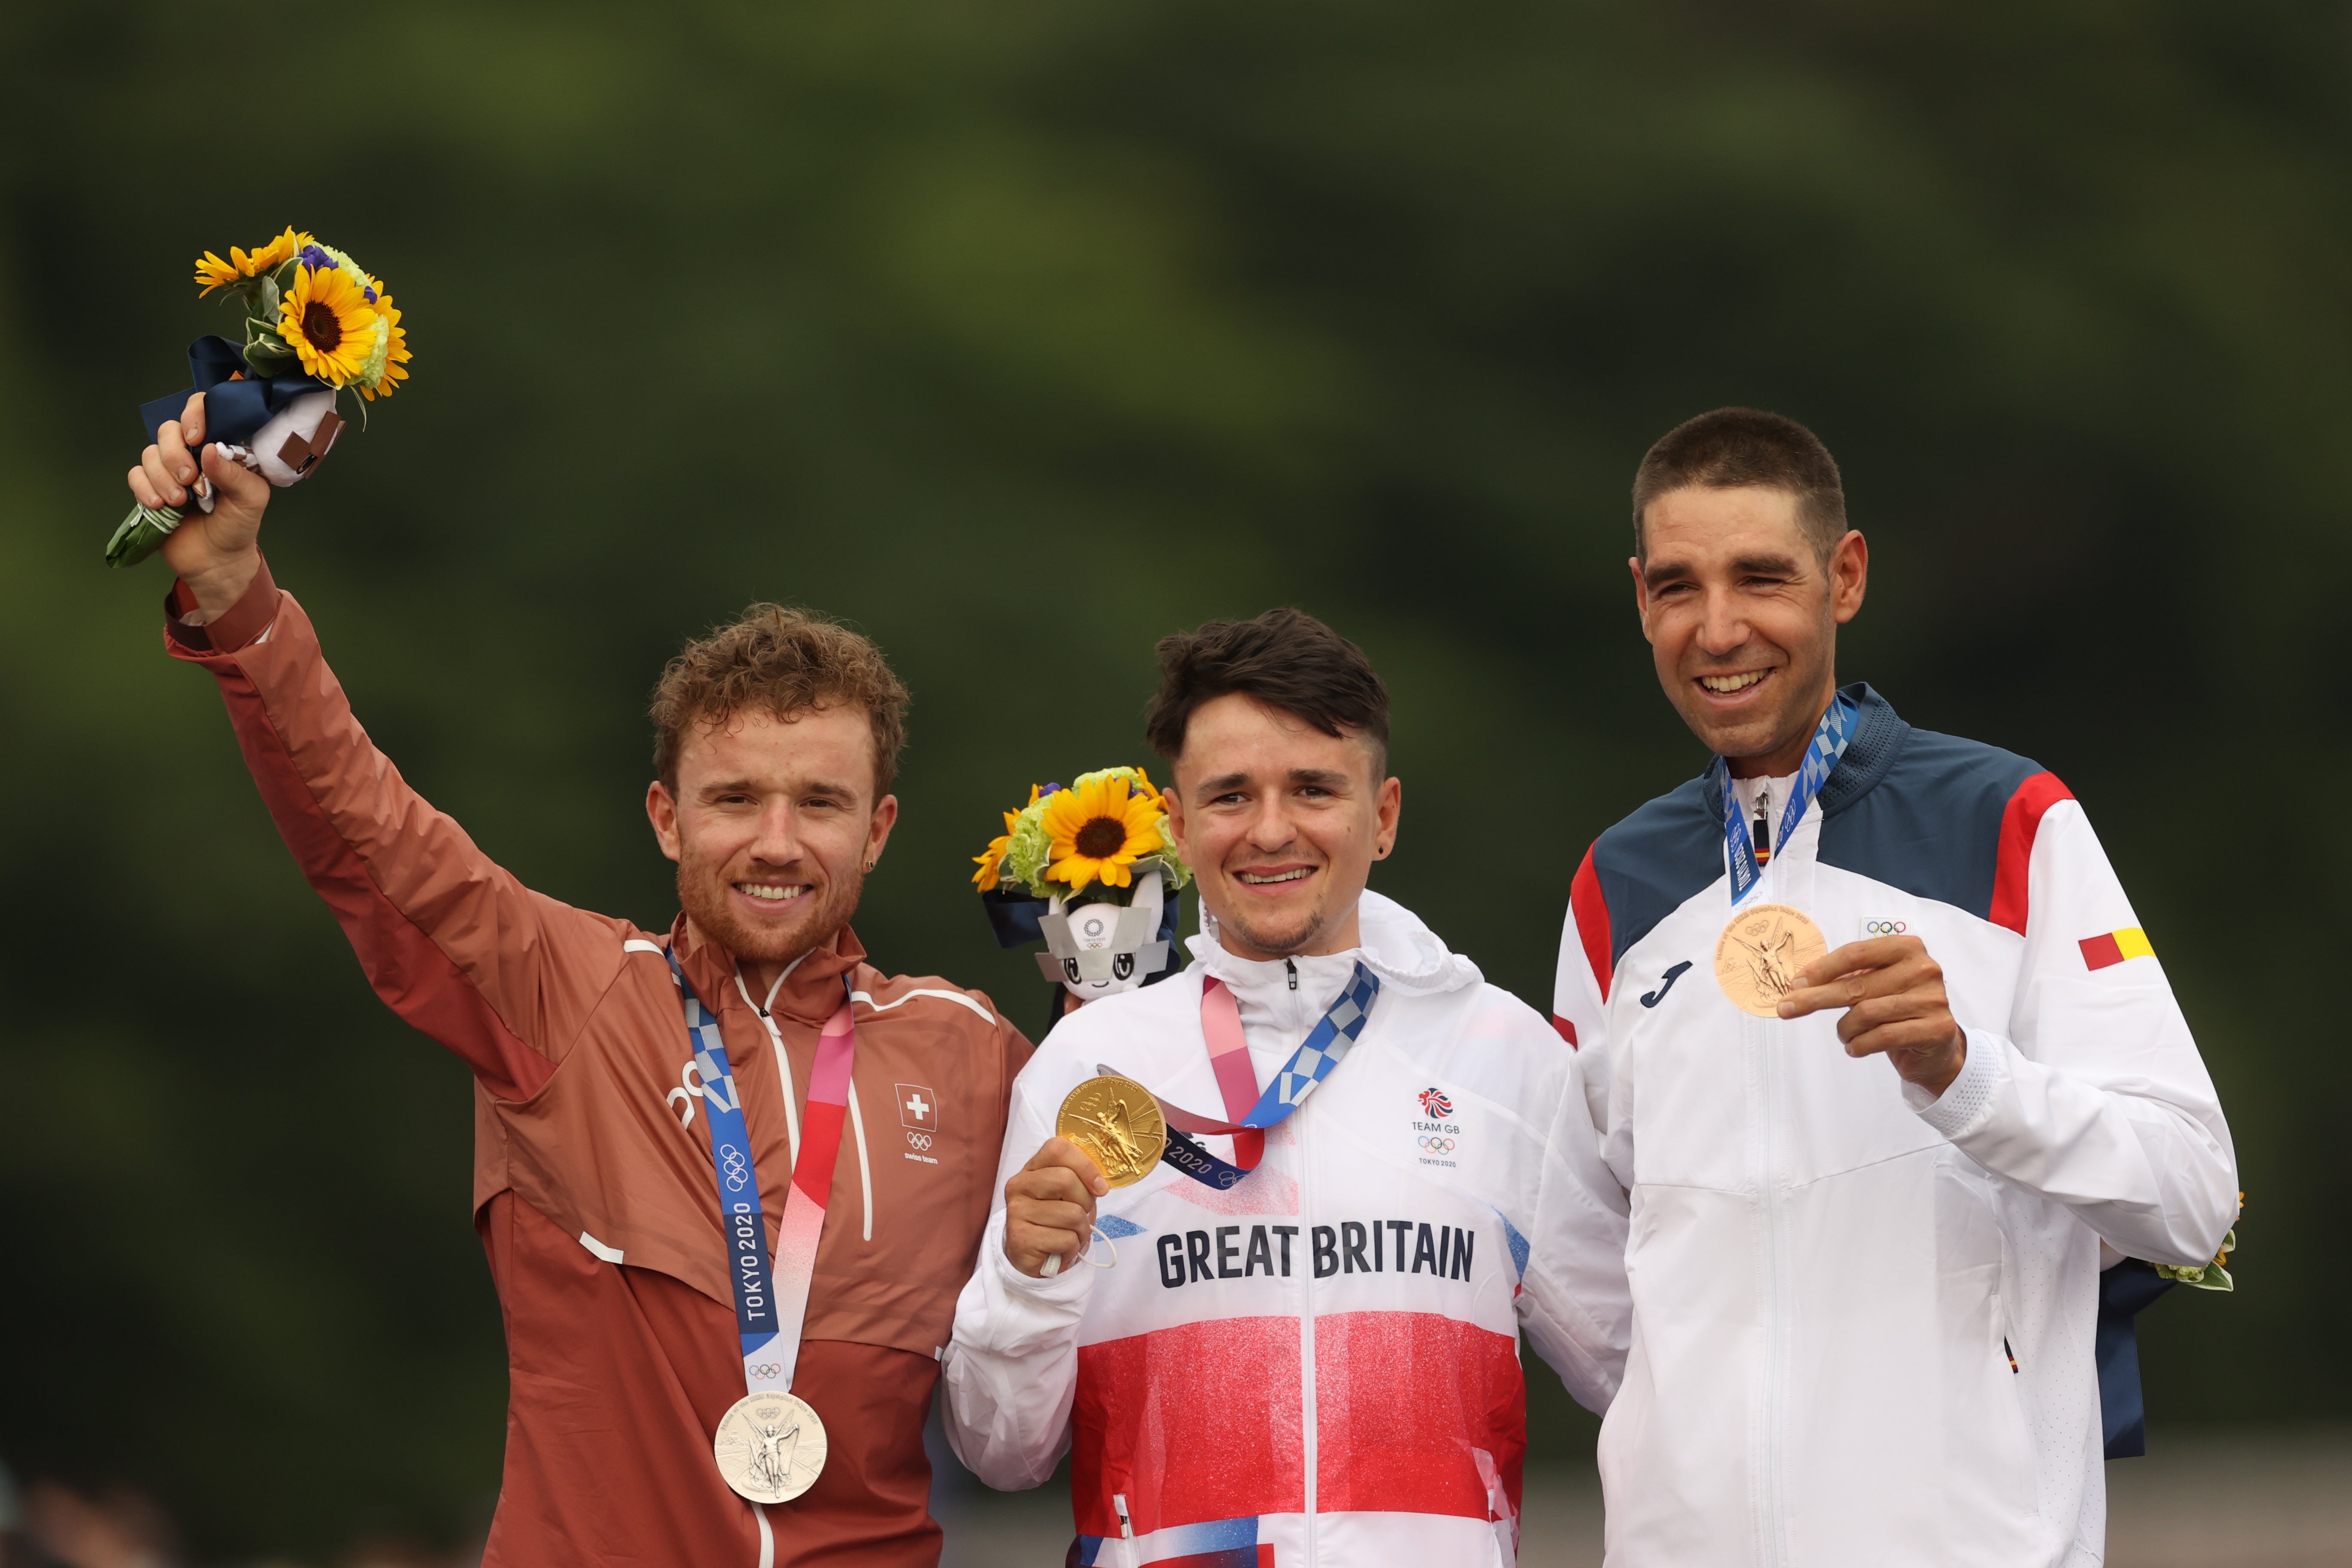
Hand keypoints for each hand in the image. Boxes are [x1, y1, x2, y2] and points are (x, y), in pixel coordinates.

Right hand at [126, 392, 271, 618]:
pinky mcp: (150, 488)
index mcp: (219, 449)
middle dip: (175, 454)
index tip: (196, 437)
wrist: (216, 562)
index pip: (203, 411)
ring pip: (150, 452)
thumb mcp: (251, 501)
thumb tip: (208, 450)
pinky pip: (135, 474)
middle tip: (190, 481)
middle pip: (168, 429)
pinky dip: (145, 488)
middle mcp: (192, 454)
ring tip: (178, 502)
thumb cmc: (238, 527)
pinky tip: (160, 506)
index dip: (195, 414)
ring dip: (162, 477)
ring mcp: (168, 470)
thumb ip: (235, 474)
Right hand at [1002, 1137, 1108, 1277]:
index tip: (1099, 1187)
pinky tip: (1060, 1249)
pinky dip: (1072, 1248)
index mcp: (1032, 1168)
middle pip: (1066, 1180)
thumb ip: (1082, 1180)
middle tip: (1081, 1215)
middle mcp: (1019, 1185)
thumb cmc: (1057, 1220)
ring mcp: (1017, 1212)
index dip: (1086, 1166)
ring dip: (1081, 1230)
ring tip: (1069, 1235)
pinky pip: (1066, 1239)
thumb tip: (1100, 1185)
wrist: (1034, 1256)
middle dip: (1086, 1202)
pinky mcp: (1021, 1239)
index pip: (1058, 1149)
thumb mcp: (1070, 1194)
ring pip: (1072, 1214)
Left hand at [1777, 934, 1966, 1094]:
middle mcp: (1924, 969)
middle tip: (1787, 1009)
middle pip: (1856, 985)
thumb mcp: (1875, 985)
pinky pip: (1882, 1037)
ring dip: (1845, 1029)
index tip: (1795, 983)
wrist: (1937, 1046)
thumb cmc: (1898, 1009)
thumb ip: (1846, 978)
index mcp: (1907, 948)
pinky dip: (1859, 1045)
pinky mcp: (1936, 1029)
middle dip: (1815, 999)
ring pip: (1866, 1013)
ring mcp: (1933, 999)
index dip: (1821, 969)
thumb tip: (1800, 984)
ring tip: (1845, 1035)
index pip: (1856, 953)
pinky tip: (1855, 1048)